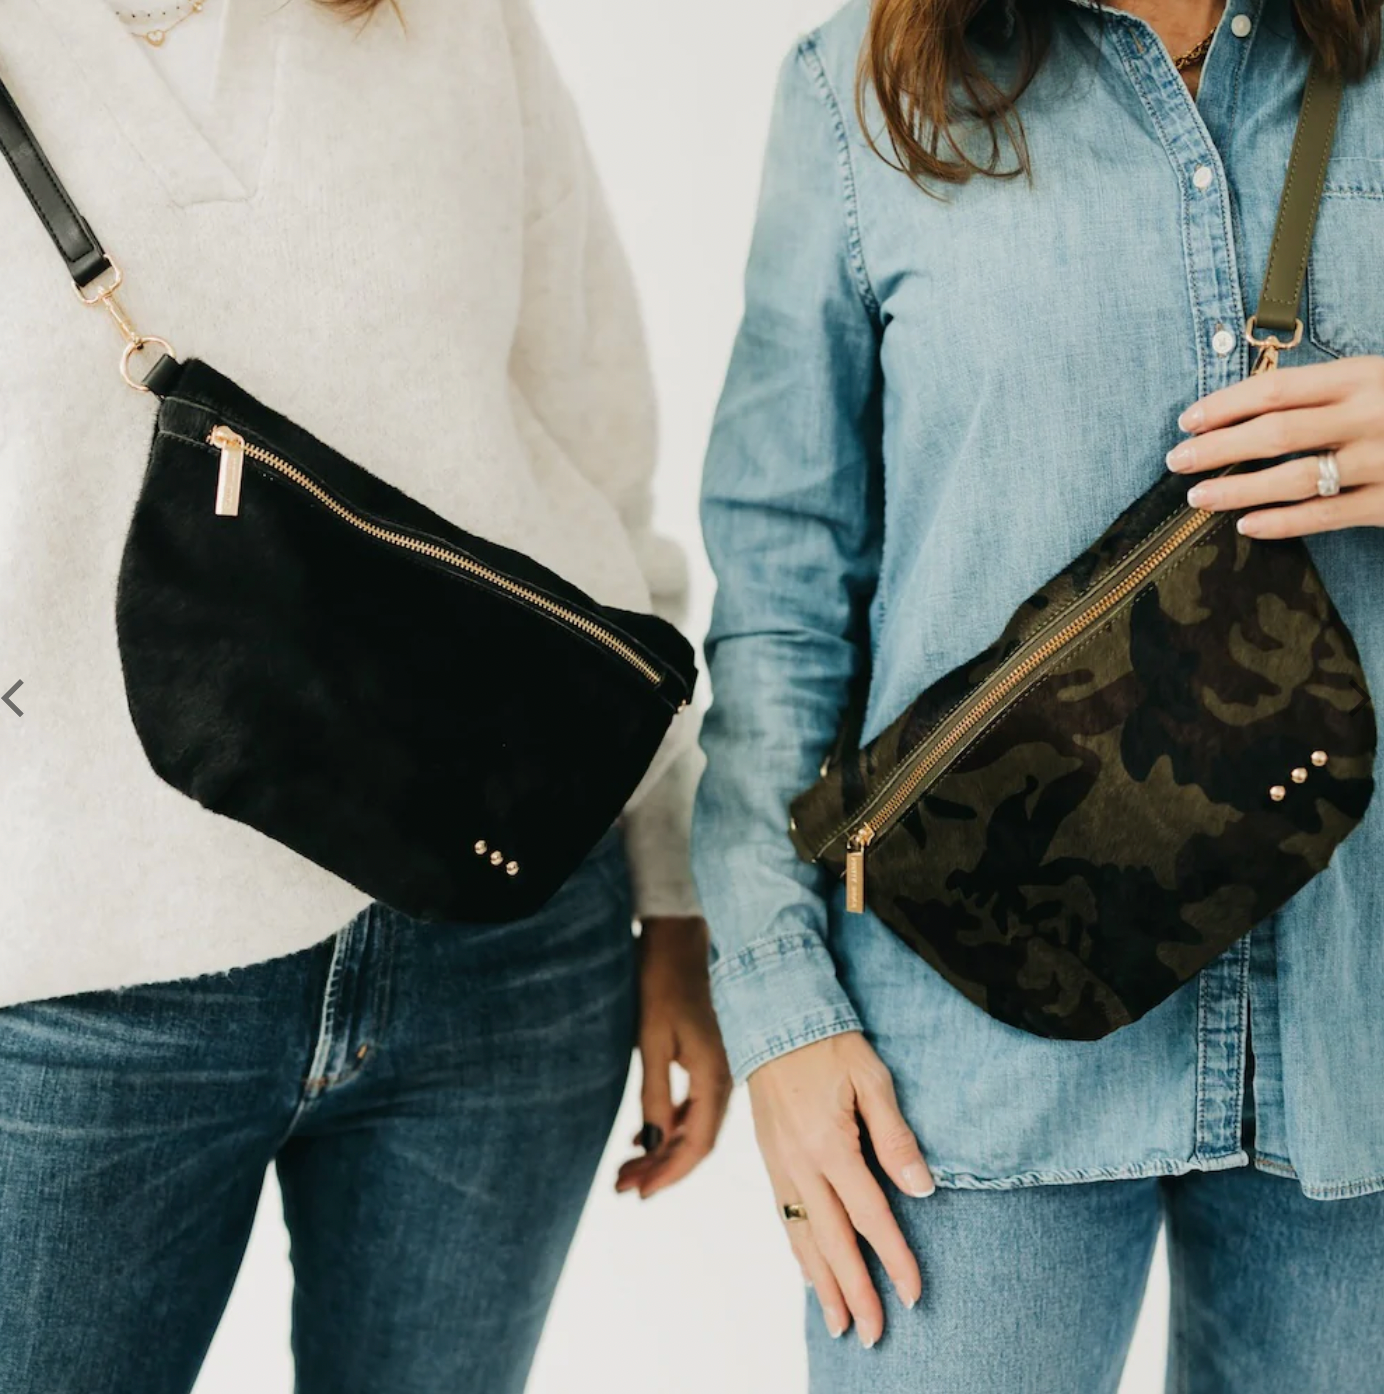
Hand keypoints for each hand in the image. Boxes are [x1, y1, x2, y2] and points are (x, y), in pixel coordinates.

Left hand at [615, 917, 730, 1198]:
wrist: (678, 938)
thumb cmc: (661, 982)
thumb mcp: (652, 1040)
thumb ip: (655, 1095)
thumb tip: (654, 1147)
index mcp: (716, 1076)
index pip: (699, 1145)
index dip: (669, 1174)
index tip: (638, 1194)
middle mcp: (724, 1077)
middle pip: (697, 1141)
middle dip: (661, 1169)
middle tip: (622, 1187)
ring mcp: (718, 1068)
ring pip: (694, 1125)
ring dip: (663, 1150)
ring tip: (626, 1169)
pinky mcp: (706, 1058)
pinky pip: (693, 1106)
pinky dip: (669, 1126)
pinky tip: (644, 1137)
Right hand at [748, 1032, 932, 1347]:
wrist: (774, 1016)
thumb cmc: (829, 1042)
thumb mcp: (872, 1078)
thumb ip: (896, 1136)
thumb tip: (922, 1188)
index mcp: (830, 1144)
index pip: (870, 1216)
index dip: (893, 1258)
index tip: (913, 1294)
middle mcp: (800, 1163)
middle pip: (832, 1241)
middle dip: (855, 1291)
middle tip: (871, 1333)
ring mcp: (780, 1163)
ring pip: (803, 1237)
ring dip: (822, 1283)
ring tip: (837, 1322)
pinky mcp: (769, 1158)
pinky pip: (784, 1216)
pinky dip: (799, 1251)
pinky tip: (809, 1272)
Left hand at [1166, 354, 1383, 536]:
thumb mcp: (1375, 382)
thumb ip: (1322, 393)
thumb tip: (1244, 410)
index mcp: (1364, 377)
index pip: (1277, 389)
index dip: (1225, 405)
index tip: (1187, 420)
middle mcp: (1370, 416)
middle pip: (1275, 433)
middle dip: (1217, 448)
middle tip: (1177, 460)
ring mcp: (1381, 462)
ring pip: (1293, 478)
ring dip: (1238, 490)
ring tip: (1198, 496)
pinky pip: (1324, 516)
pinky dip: (1280, 522)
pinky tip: (1246, 525)